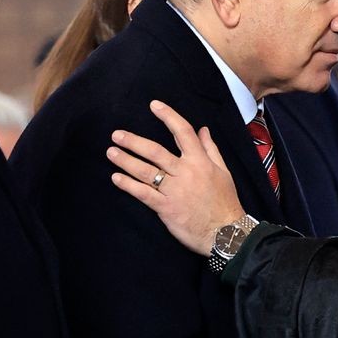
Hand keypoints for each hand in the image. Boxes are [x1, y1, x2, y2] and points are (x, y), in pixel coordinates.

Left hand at [107, 101, 244, 255]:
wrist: (226, 232)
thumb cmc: (225, 201)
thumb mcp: (223, 171)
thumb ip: (211, 149)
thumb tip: (203, 130)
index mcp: (200, 161)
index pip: (183, 132)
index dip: (168, 116)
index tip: (154, 105)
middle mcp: (185, 172)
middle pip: (155, 151)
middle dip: (134, 141)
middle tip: (116, 135)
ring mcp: (174, 190)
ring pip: (145, 171)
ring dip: (126, 160)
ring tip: (111, 152)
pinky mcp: (166, 208)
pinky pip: (143, 193)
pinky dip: (128, 185)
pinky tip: (116, 178)